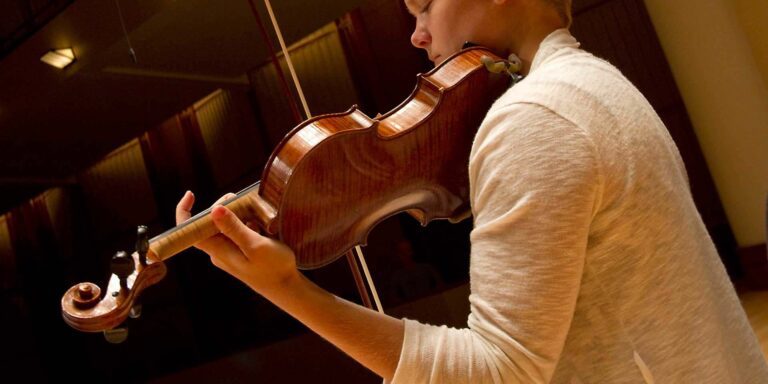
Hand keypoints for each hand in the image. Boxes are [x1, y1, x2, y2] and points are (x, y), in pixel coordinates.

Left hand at [175, 191, 298, 293]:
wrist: (285, 287)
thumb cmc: (273, 268)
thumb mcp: (255, 245)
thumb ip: (234, 228)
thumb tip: (214, 209)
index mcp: (218, 250)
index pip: (188, 230)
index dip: (184, 211)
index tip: (191, 194)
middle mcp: (219, 250)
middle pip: (210, 221)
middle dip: (224, 207)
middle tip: (244, 201)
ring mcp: (230, 251)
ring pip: (226, 223)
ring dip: (239, 214)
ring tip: (258, 216)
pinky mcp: (240, 250)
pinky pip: (237, 230)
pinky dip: (247, 221)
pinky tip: (261, 225)